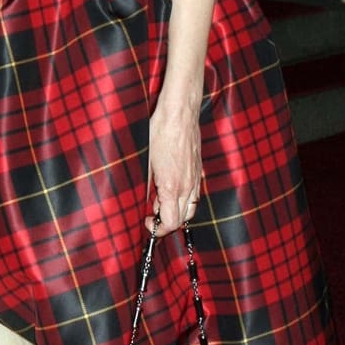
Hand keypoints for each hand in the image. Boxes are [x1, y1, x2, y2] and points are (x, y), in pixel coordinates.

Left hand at [145, 105, 201, 234]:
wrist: (179, 114)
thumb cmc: (159, 134)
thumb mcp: (146, 163)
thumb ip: (147, 186)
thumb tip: (145, 201)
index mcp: (172, 187)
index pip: (171, 223)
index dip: (158, 229)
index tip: (147, 221)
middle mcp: (187, 186)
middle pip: (182, 220)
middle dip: (167, 223)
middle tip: (152, 216)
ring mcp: (195, 179)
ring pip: (190, 209)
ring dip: (176, 213)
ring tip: (160, 204)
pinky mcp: (198, 172)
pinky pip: (194, 195)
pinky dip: (183, 201)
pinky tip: (171, 192)